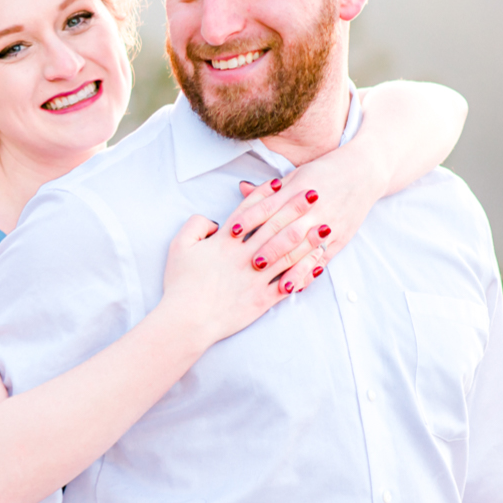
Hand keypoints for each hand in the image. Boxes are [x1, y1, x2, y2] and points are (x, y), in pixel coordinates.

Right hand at [159, 204, 326, 350]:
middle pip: (274, 227)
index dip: (264, 195)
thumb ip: (195, 226)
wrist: (186, 320)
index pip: (248, 212)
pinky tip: (317, 263)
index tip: (280, 182)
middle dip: (295, 208)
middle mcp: (243, 257)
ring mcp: (255, 278)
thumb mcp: (178, 247)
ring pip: (288, 254)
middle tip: (313, 194)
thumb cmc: (180, 284)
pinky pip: (288, 283)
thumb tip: (213, 221)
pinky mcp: (262, 299)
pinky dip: (304, 272)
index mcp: (223, 242)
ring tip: (324, 225)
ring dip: (308, 238)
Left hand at [226, 154, 388, 275]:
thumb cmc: (323, 172)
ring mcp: (329, 224)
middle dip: (270, 248)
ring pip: (307, 249)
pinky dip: (309, 273)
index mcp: (297, 190)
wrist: (364, 172)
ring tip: (276, 283)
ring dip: (291, 267)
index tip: (233, 231)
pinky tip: (296, 286)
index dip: (250, 219)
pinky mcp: (341, 237)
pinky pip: (323, 258)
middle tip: (252, 263)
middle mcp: (313, 209)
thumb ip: (269, 189)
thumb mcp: (296, 175)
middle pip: (288, 231)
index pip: (269, 206)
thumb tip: (241, 188)